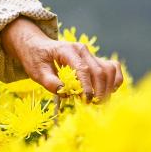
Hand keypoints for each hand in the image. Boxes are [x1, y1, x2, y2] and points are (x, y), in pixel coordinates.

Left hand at [0, 17, 122, 102]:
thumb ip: (49, 82)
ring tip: (100, 102)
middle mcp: (82, 50)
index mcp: (67, 50)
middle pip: (99, 71)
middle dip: (99, 91)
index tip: (86, 101)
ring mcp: (90, 54)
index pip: (83, 69)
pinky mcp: (95, 60)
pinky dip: (115, 80)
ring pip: (109, 70)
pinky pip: (113, 68)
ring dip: (108, 88)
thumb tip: (65, 92)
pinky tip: (109, 91)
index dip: (87, 87)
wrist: (37, 46)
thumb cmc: (36, 58)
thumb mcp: (36, 71)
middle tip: (93, 105)